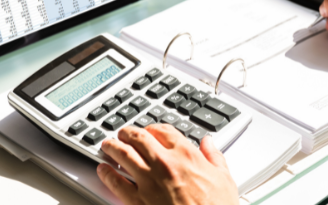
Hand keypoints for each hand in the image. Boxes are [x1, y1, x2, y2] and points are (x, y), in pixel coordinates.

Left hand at [96, 125, 238, 204]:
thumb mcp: (224, 179)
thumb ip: (214, 157)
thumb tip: (209, 143)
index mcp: (186, 155)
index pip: (163, 131)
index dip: (153, 128)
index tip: (149, 131)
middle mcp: (164, 164)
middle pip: (138, 138)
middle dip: (128, 133)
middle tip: (123, 134)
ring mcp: (148, 182)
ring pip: (123, 155)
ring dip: (112, 147)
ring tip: (108, 145)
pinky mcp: (137, 201)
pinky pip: (115, 183)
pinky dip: (106, 174)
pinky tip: (103, 170)